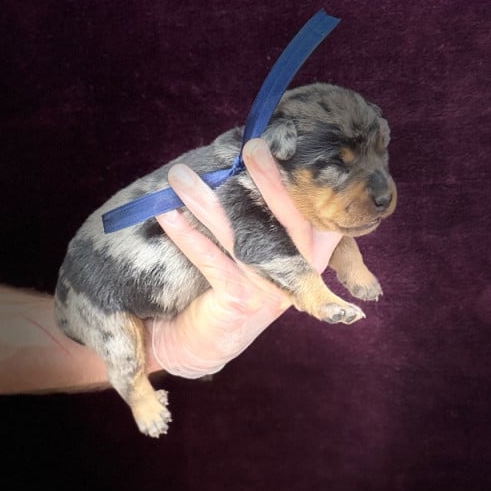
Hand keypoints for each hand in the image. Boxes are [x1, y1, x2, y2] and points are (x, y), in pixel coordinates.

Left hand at [148, 138, 342, 377]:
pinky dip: (188, 237)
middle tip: (254, 146)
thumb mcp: (252, 252)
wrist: (197, 344)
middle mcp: (297, 275)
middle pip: (292, 223)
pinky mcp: (239, 303)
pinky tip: (167, 215)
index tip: (308, 152)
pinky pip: (212, 262)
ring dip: (208, 202)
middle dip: (272, 183)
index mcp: (307, 258)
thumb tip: (249, 156)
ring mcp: (270, 291)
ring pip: (243, 237)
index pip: (322, 218)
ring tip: (180, 176)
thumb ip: (261, 217)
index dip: (319, 186)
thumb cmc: (224, 287)